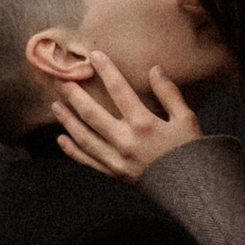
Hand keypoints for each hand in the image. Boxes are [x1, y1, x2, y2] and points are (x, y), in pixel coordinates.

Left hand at [53, 55, 205, 181]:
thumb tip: (155, 69)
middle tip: (60, 79)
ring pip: (84, 137)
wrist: (189, 188)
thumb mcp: (186, 118)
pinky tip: (61, 139)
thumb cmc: (189, 150)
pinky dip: (73, 151)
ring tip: (55, 104)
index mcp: (145, 124)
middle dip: (74, 94)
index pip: (120, 90)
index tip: (93, 56)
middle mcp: (126, 141)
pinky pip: (88, 161)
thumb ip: (169, 93)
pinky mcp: (114, 173)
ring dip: (67, 120)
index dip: (106, 70)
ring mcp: (117, 159)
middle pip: (92, 113)